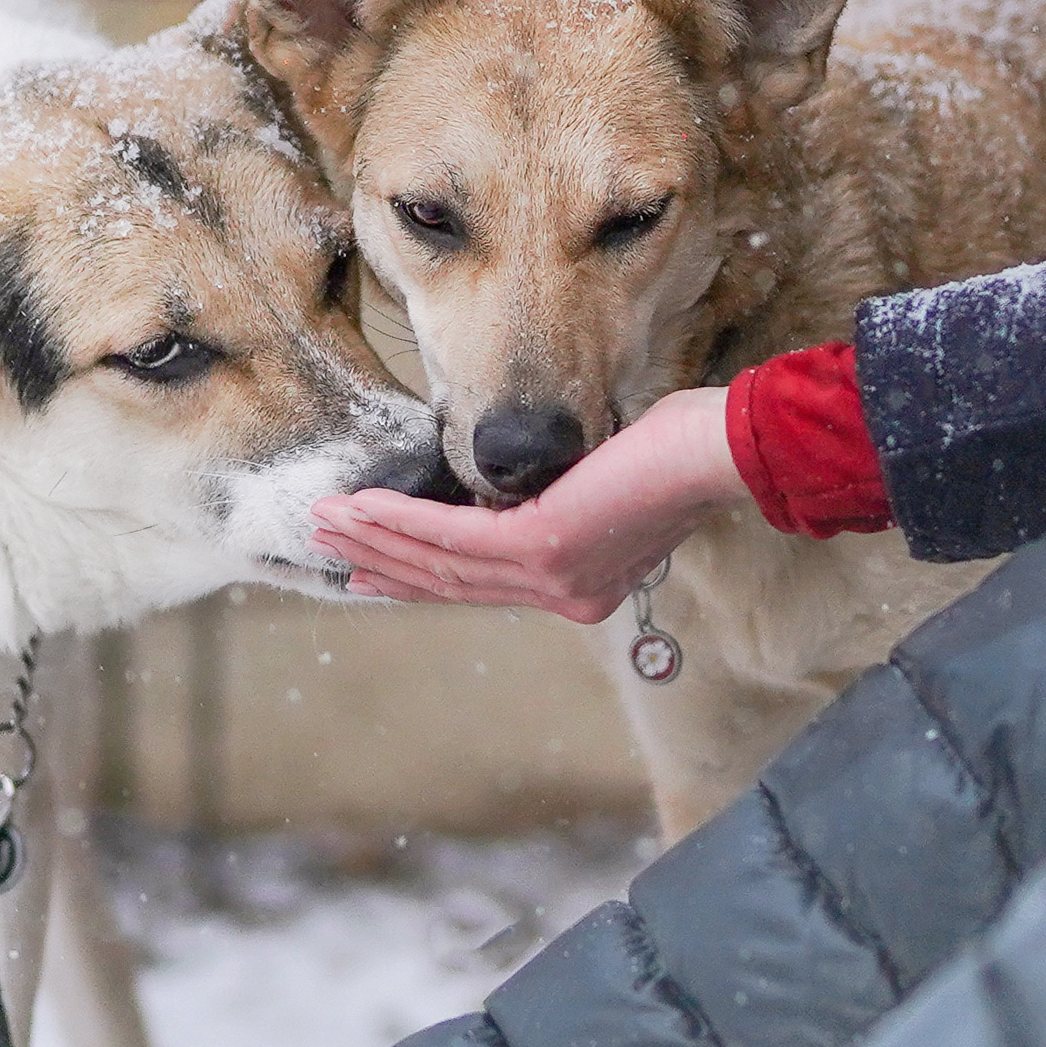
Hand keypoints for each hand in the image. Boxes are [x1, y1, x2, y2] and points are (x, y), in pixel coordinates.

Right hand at [311, 387, 742, 621]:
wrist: (717, 452)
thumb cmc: (677, 454)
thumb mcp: (606, 486)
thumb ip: (559, 503)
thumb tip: (519, 492)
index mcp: (576, 588)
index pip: (482, 585)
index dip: (419, 575)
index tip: (371, 567)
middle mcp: (562, 594)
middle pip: (450, 582)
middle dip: (383, 560)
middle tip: (330, 547)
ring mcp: (551, 576)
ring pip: (442, 562)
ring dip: (377, 538)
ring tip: (328, 520)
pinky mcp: (543, 547)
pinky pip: (455, 537)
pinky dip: (404, 520)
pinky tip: (366, 505)